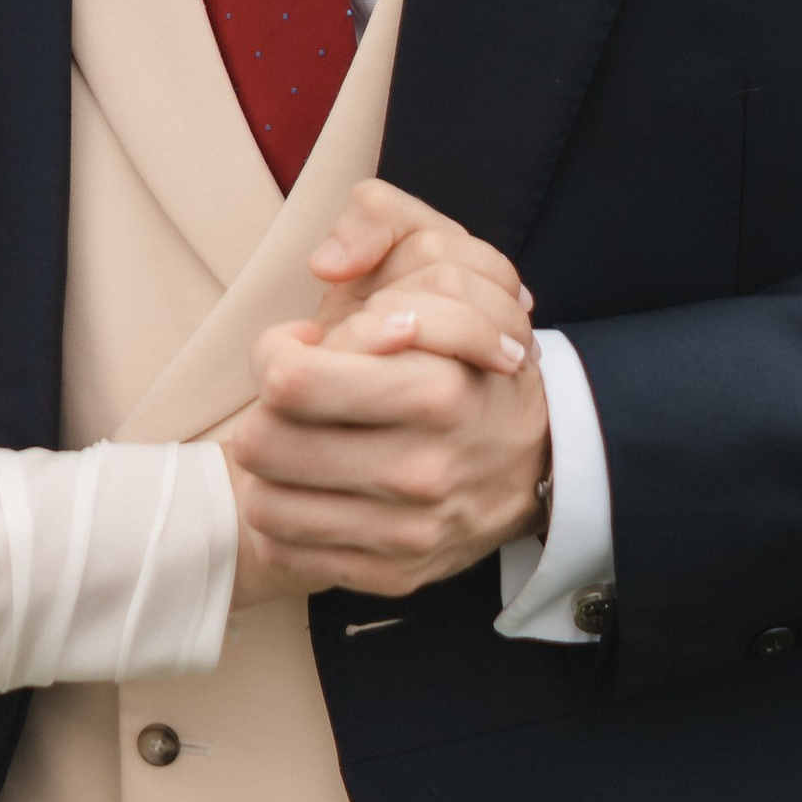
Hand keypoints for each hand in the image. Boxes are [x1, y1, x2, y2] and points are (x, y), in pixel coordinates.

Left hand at [229, 196, 550, 598]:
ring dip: (267, 467)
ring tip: (299, 440)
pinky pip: (290, 551)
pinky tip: (309, 488)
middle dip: (262, 409)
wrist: (539, 456)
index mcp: (435, 389)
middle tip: (293, 397)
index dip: (276, 352)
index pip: (289, 380)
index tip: (303, 346)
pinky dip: (283, 517)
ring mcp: (409, 532)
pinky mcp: (395, 575)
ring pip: (265, 502)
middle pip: (263, 444)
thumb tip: (327, 266)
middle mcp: (422, 469)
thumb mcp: (442, 256)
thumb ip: (378, 226)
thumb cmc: (468, 351)